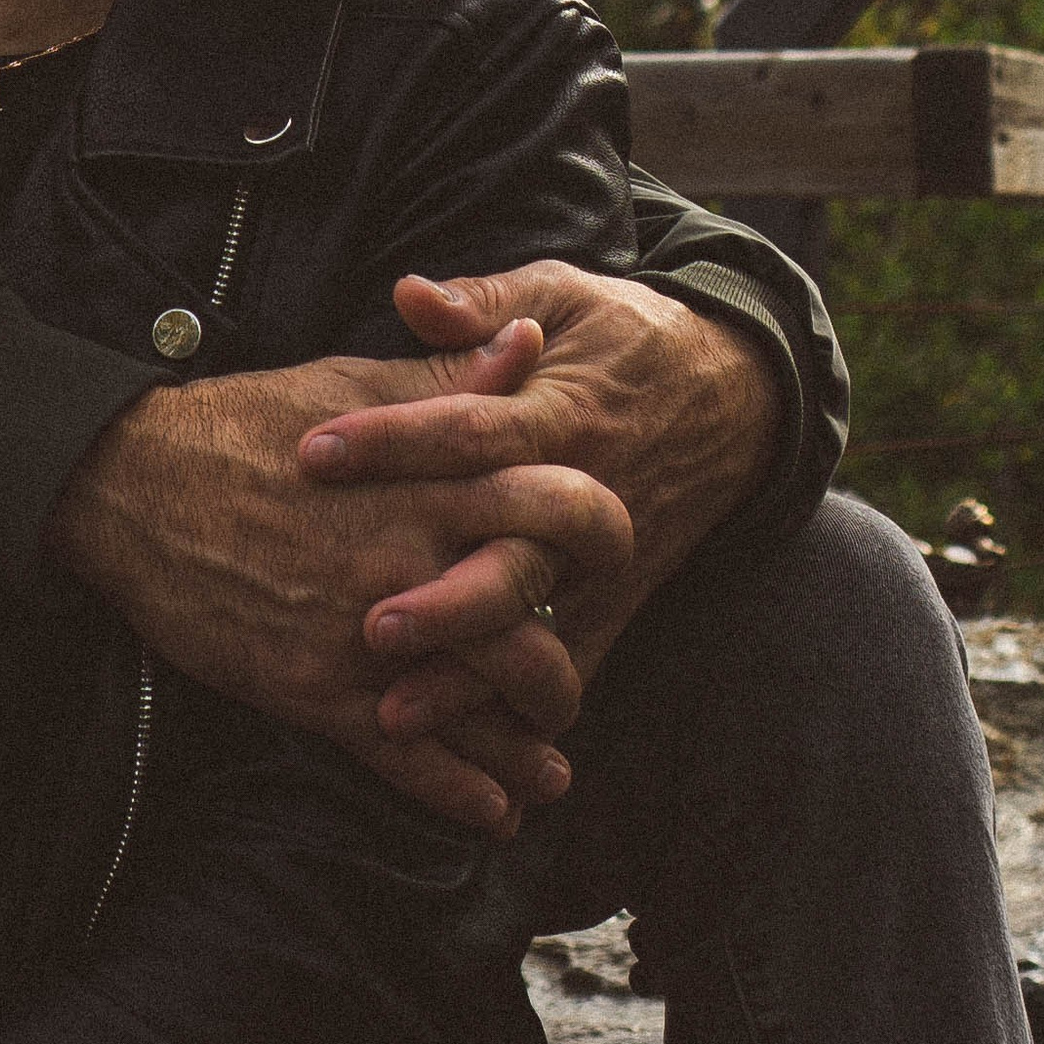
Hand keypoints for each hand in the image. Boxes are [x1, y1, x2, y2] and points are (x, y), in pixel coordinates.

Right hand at [45, 321, 631, 839]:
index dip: (601, 527)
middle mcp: (412, 557)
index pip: (558, 502)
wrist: (135, 487)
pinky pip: (411, 759)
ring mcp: (369, 631)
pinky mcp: (321, 691)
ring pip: (485, 703)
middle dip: (568, 663)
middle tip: (571, 678)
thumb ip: (449, 375)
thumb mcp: (353, 383)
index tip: (610, 549)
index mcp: (430, 476)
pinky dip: (463, 795)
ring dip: (530, 744)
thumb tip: (532, 340)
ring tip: (550, 766)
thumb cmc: (247, 424)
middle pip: (536, 622)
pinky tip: (497, 815)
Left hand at [304, 264, 783, 740]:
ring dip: (465, 678)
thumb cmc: (622, 336)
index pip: (467, 430)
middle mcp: (583, 496)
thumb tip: (408, 293)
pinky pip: (564, 668)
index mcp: (559, 412)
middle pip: (511, 557)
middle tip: (368, 623)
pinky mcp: (612, 605)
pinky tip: (450, 751)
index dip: (391, 439)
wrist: (730, 399)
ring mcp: (602, 564)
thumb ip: (483, 302)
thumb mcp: (560, 293)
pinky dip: (511, 715)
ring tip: (389, 710)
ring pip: (533, 632)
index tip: (313, 452)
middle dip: (443, 599)